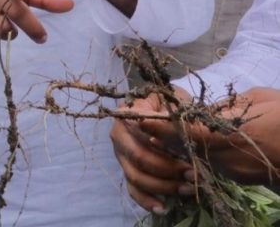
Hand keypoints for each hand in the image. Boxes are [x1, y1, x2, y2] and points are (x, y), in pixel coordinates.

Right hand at [110, 92, 192, 212]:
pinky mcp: (130, 172)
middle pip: (136, 157)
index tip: (185, 151)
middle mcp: (120, 135)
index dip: (158, 144)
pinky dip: (147, 200)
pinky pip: (133, 190)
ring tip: (189, 188)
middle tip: (192, 173)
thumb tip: (146, 125)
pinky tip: (163, 208)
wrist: (184, 121)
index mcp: (128, 114)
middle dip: (166, 168)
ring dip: (163, 186)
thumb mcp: (178, 105)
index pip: (136, 131)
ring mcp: (123, 156)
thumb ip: (165, 117)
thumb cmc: (179, 109)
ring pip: (136, 177)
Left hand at [144, 87, 279, 184]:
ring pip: (195, 155)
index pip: (186, 131)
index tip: (136, 117)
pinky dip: (198, 150)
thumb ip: (227, 106)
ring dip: (178, 142)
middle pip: (183, 146)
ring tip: (161, 125)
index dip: (159, 125)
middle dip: (161, 133)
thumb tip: (206, 108)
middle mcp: (228, 156)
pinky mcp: (239, 177)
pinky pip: (210, 162)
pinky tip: (194, 138)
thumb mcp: (261, 100)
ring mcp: (233, 170)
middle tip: (138, 118)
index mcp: (232, 134)